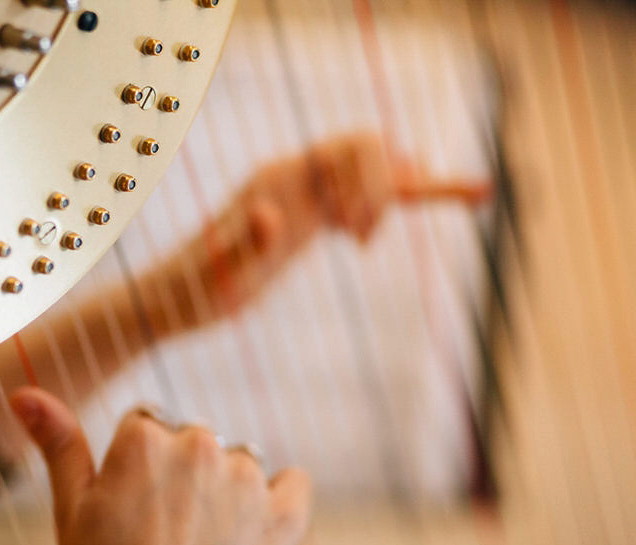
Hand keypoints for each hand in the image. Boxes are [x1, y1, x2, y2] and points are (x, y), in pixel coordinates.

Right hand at [10, 387, 311, 544]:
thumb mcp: (69, 516)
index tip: (131, 509)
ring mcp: (248, 482)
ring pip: (236, 463)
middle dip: (178, 476)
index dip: (133, 468)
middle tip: (160, 537)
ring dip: (224, 490)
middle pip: (190, 441)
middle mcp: (200, 446)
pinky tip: (254, 527)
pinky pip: (294, 482)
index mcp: (143, 440)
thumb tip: (24, 393)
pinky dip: (278, 499)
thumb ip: (57, 445)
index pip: (143, 425)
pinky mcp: (286, 517)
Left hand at [141, 133, 490, 326]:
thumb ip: (245, 240)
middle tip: (367, 242)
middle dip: (392, 181)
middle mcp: (295, 179)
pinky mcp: (305, 221)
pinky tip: (422, 196)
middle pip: (367, 151)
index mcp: (280, 181)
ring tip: (466, 194)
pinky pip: (355, 198)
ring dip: (411, 180)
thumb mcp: (218, 275)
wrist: (174, 299)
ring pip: (368, 172)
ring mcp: (301, 197)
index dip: (374, 182)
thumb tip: (271, 212)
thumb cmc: (194, 290)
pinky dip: (395, 197)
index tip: (361, 239)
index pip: (349, 149)